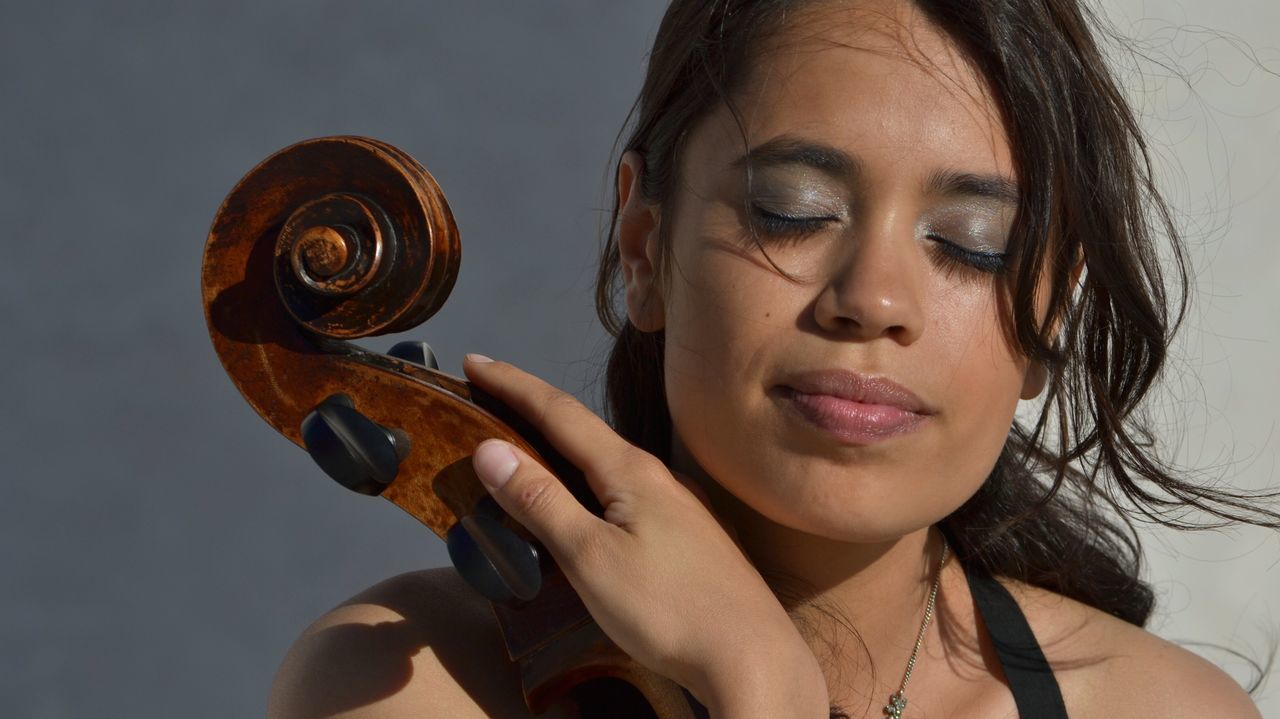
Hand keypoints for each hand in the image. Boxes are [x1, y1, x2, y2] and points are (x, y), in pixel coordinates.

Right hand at [462, 355, 827, 714]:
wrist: (752, 657)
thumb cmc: (669, 609)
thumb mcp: (590, 556)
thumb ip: (540, 501)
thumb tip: (490, 448)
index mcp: (630, 470)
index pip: (558, 412)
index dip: (512, 385)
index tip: (473, 361)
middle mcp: (657, 476)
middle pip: (583, 430)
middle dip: (531, 410)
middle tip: (486, 396)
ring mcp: (676, 505)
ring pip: (605, 462)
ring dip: (559, 447)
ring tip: (522, 446)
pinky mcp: (685, 534)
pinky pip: (622, 490)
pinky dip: (585, 480)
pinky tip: (581, 501)